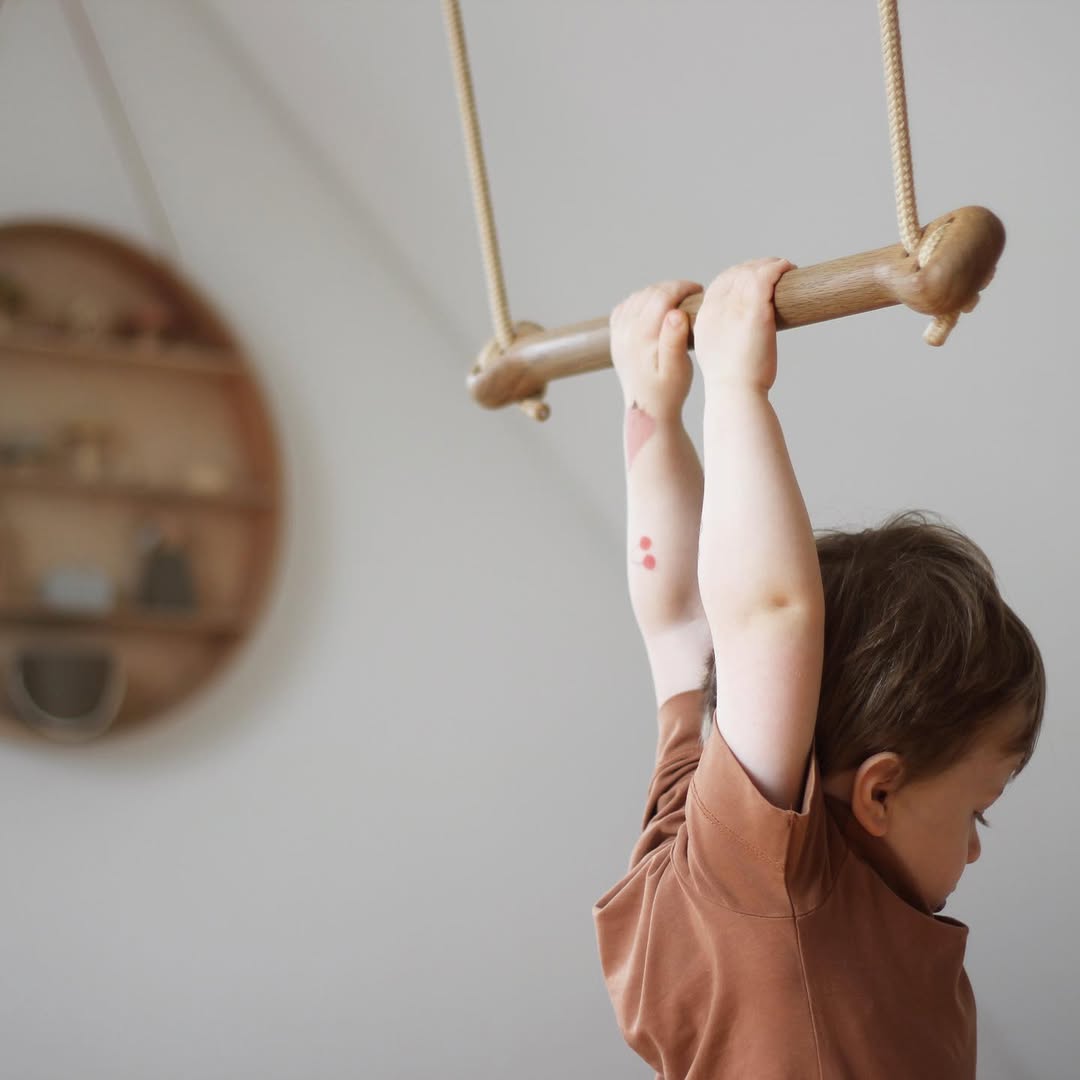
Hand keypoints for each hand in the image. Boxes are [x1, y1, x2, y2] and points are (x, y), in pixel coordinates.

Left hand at [609, 280, 702, 418]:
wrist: (647, 410)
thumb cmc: (668, 391)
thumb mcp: (678, 370)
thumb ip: (675, 340)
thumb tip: (675, 313)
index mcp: (641, 336)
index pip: (661, 296)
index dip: (682, 288)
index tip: (698, 291)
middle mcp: (625, 332)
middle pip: (649, 293)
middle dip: (672, 288)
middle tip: (691, 294)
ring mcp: (618, 334)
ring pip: (637, 298)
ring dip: (657, 293)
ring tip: (677, 301)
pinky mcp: (616, 337)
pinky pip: (625, 307)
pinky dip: (640, 302)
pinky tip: (655, 308)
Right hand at [693, 258, 793, 391]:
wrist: (735, 393)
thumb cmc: (732, 383)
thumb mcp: (719, 355)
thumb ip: (724, 340)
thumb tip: (741, 339)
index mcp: (704, 318)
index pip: (718, 284)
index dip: (737, 276)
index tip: (752, 278)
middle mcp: (716, 308)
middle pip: (734, 274)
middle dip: (754, 267)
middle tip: (773, 271)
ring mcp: (735, 307)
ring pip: (751, 271)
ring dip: (770, 265)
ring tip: (784, 268)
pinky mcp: (755, 310)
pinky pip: (766, 276)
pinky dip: (778, 268)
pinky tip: (788, 268)